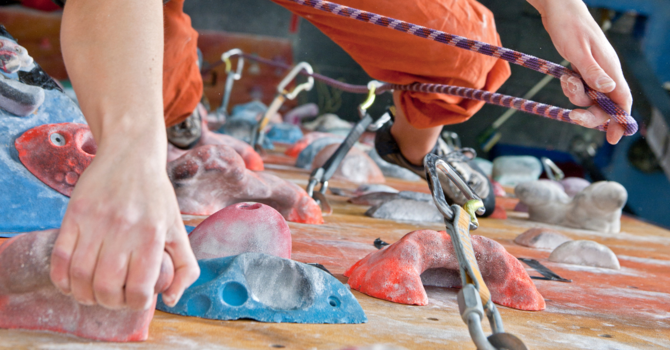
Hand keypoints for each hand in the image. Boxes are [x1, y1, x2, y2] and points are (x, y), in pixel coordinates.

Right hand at [49, 141, 198, 309]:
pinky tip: (72, 282)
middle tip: (113, 298)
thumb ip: (186, 267)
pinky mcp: (74, 215)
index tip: (136, 299)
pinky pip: (60, 258)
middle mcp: (124, 230)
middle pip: (106, 287)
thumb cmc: (156, 197)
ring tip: (93, 293)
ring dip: (84, 295)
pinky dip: (62, 279)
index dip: (136, 303)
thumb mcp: (179, 229)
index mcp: (153, 235)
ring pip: (81, 276)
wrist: (131, 155)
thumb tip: (171, 300)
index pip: (139, 288)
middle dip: (109, 303)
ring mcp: (96, 222)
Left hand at [529, 0, 631, 143]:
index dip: (620, 121)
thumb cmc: (570, 28)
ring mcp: (594, 72)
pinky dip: (570, 88)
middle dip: (589, 114)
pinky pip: (579, 89)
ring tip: (565, 78)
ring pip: (588, 98)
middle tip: (571, 115)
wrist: (559, 11)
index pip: (622, 101)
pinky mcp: (583, 70)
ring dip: (574, 95)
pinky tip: (564, 76)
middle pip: (604, 106)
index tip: (612, 139)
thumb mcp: (579, 51)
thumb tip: (608, 89)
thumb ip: (592, 71)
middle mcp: (606, 73)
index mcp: (611, 69)